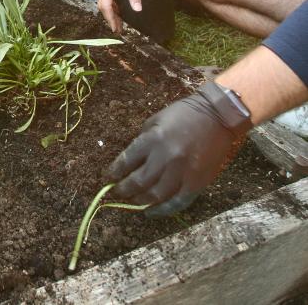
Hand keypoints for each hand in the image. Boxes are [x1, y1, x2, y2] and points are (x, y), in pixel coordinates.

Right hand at [96, 0, 143, 32]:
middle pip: (101, 4)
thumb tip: (137, 10)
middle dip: (109, 17)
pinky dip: (109, 2)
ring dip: (109, 10)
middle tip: (119, 29)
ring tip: (119, 21)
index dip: (110, 18)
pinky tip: (118, 7)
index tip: (117, 29)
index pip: (105, 5)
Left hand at [106, 82, 252, 215]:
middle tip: (116, 193)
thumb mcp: (156, 120)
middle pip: (139, 181)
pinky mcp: (197, 183)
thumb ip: (143, 139)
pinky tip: (150, 212)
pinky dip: (162, 210)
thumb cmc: (184, 114)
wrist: (218, 116)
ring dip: (140, 200)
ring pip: (156, 195)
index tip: (108, 178)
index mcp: (152, 139)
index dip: (115, 172)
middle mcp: (165, 158)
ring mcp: (182, 172)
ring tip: (131, 202)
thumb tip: (132, 160)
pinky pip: (177, 202)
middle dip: (124, 189)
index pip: (127, 161)